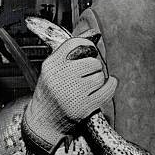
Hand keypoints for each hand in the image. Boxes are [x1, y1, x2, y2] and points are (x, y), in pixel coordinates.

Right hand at [22, 37, 116, 154]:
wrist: (43, 122)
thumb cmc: (49, 93)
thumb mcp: (52, 70)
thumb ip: (69, 51)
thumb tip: (93, 32)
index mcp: (51, 66)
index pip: (75, 44)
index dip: (87, 45)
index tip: (90, 50)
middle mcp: (61, 79)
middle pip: (92, 61)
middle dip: (93, 67)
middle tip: (88, 73)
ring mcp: (73, 94)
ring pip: (100, 76)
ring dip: (99, 79)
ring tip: (89, 84)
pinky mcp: (84, 107)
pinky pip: (107, 90)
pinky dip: (111, 85)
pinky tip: (109, 84)